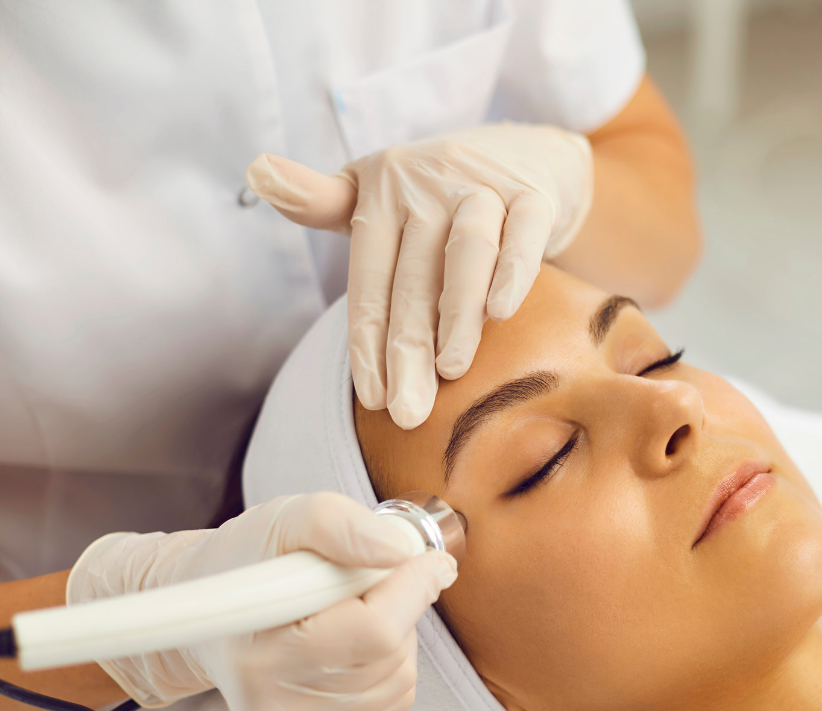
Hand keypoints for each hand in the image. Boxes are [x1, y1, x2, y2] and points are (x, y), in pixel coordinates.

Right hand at [66, 494, 457, 710]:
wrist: (203, 613)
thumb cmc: (242, 563)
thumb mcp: (282, 520)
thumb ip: (340, 525)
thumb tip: (401, 553)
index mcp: (259, 656)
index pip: (372, 631)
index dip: (413, 589)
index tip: (431, 560)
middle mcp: (274, 709)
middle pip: (389, 657)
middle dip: (400, 608)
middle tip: (368, 580)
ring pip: (398, 681)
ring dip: (396, 638)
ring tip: (350, 610)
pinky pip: (390, 704)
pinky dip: (389, 667)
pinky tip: (352, 644)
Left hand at [246, 123, 592, 428]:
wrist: (521, 153)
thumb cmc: (435, 193)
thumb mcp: (376, 194)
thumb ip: (323, 202)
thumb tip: (257, 170)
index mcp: (381, 193)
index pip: (369, 279)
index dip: (368, 342)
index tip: (374, 400)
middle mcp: (426, 185)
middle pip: (413, 280)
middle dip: (407, 351)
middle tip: (408, 412)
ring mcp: (480, 186)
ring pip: (465, 253)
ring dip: (456, 313)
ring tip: (451, 370)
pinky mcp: (531, 194)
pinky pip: (522, 233)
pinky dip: (512, 270)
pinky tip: (501, 312)